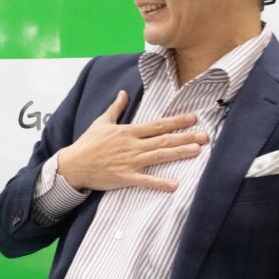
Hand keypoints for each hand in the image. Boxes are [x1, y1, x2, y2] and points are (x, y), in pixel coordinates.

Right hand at [56, 90, 206, 191]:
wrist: (74, 165)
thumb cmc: (87, 143)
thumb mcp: (101, 122)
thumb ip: (115, 108)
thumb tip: (123, 93)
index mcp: (128, 131)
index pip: (157, 125)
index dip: (176, 121)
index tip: (193, 118)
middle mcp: (132, 146)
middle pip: (163, 140)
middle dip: (185, 137)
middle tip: (205, 135)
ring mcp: (129, 162)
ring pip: (158, 156)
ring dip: (178, 153)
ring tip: (197, 151)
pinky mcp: (125, 177)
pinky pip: (145, 181)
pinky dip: (159, 183)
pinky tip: (174, 185)